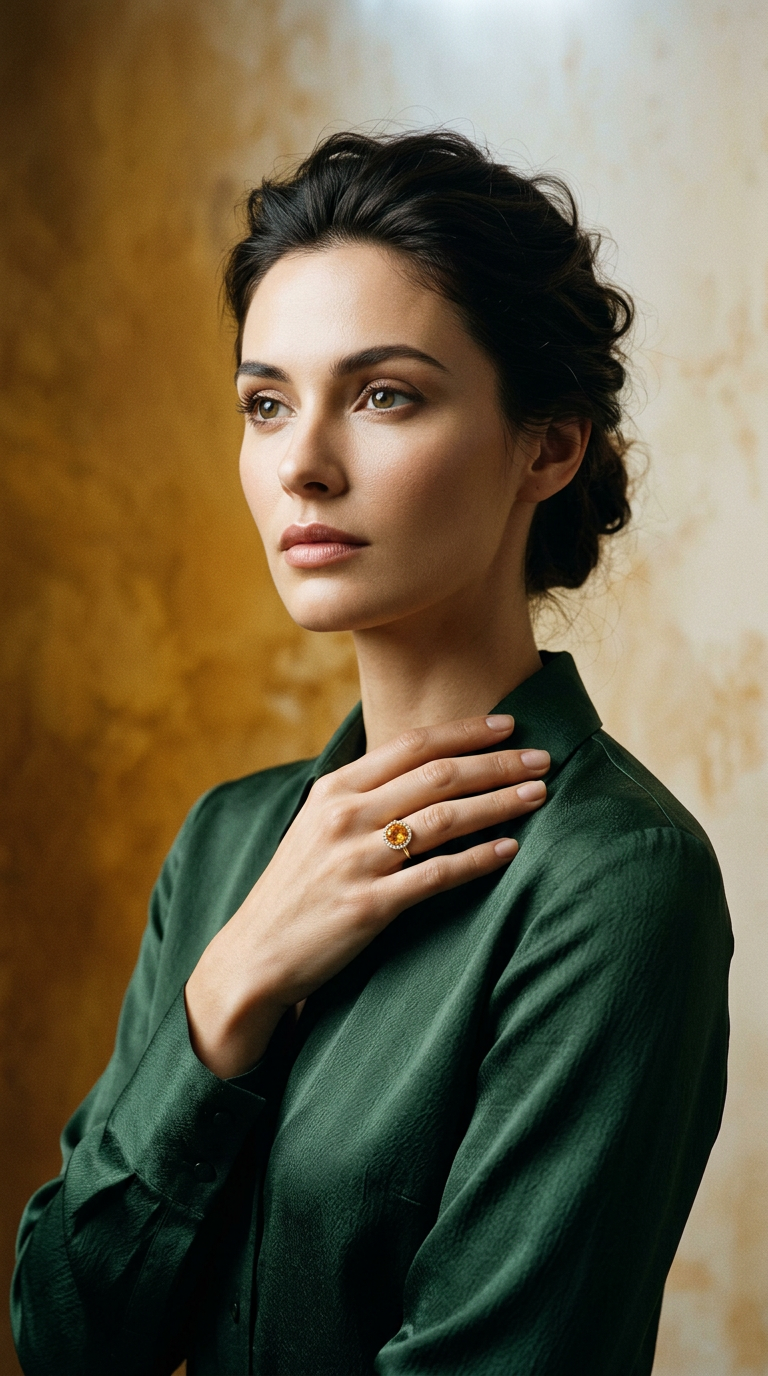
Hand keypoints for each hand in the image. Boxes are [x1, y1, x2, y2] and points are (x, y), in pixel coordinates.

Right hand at [185, 714, 548, 1077]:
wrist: (254, 955)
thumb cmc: (295, 889)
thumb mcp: (316, 826)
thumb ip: (362, 796)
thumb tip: (421, 768)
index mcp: (334, 790)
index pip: (411, 745)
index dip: (465, 732)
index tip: (509, 726)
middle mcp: (344, 817)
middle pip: (437, 775)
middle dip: (497, 764)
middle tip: (543, 759)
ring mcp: (356, 860)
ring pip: (444, 819)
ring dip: (498, 803)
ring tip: (538, 796)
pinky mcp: (368, 906)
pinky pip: (436, 875)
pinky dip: (478, 859)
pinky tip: (510, 851)